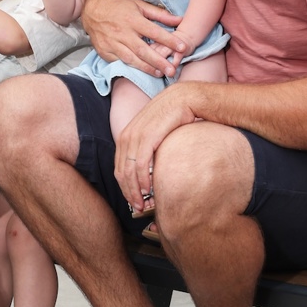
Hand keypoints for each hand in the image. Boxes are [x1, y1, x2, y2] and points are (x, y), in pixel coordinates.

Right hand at [83, 0, 186, 79]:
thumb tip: (179, 20)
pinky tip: (142, 71)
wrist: (91, 9)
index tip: (182, 47)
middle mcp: (122, 32)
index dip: (169, 40)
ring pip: (131, 59)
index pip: (154, 32)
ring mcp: (112, 43)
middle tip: (172, 70)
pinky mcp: (104, 51)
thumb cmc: (118, 6)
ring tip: (160, 74)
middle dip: (159, 62)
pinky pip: (119, 62)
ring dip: (146, 68)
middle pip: (143, 50)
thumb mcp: (139, 5)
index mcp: (133, 19)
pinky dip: (131, 68)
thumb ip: (159, 14)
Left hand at [115, 85, 200, 212]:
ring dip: (135, 190)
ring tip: (142, 204)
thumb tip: (151, 168)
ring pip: (128, 171)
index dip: (125, 187)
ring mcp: (135, 136)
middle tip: (137, 208)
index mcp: (126, 135)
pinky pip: (140, 165)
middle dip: (128, 192)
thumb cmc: (175, 116)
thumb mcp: (157, 133)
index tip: (133, 200)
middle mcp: (127, 135)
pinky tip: (148, 190)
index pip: (119, 167)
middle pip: (120, 172)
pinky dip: (142, 180)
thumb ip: (150, 148)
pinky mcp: (147, 137)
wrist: (187, 98)